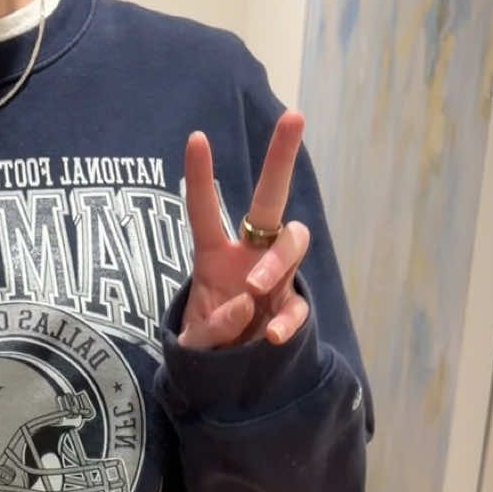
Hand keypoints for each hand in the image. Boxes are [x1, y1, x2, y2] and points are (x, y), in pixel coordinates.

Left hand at [180, 110, 311, 351]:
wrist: (229, 375)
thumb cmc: (207, 341)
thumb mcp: (194, 341)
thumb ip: (210, 328)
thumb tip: (244, 304)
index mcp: (213, 255)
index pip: (204, 211)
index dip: (199, 176)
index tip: (196, 137)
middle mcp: (249, 255)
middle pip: (270, 199)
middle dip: (281, 157)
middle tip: (293, 116)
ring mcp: (275, 278)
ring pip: (291, 242)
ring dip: (277, 260)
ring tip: (256, 287)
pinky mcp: (289, 307)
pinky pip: (297, 303)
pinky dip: (287, 318)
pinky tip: (271, 335)